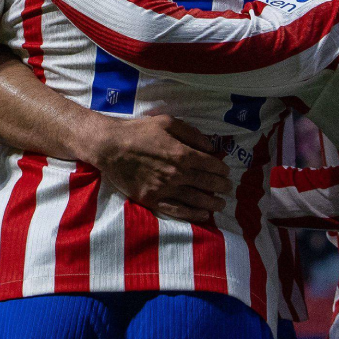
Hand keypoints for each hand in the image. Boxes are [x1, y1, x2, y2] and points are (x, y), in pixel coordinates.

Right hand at [84, 114, 230, 222]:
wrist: (110, 147)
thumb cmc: (138, 131)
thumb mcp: (167, 122)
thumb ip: (191, 133)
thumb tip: (210, 145)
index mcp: (182, 153)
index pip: (211, 165)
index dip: (222, 169)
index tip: (226, 172)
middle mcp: (177, 173)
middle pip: (207, 183)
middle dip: (221, 187)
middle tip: (228, 189)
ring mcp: (165, 188)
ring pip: (196, 200)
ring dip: (212, 203)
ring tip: (220, 205)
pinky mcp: (152, 199)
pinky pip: (177, 211)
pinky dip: (193, 215)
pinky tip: (202, 216)